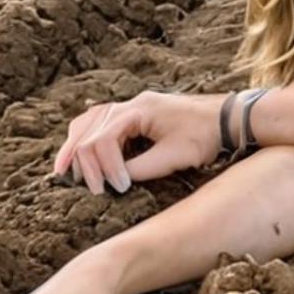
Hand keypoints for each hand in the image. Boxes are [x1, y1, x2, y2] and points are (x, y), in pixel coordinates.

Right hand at [53, 90, 226, 194]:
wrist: (228, 118)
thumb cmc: (205, 135)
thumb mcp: (174, 157)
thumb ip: (141, 169)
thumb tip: (114, 180)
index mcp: (139, 110)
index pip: (103, 140)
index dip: (105, 169)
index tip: (118, 188)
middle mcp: (130, 104)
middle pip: (88, 131)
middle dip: (84, 162)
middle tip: (92, 189)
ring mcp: (131, 106)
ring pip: (88, 123)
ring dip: (77, 148)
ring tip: (66, 172)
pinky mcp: (135, 113)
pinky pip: (99, 121)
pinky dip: (86, 137)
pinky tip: (79, 150)